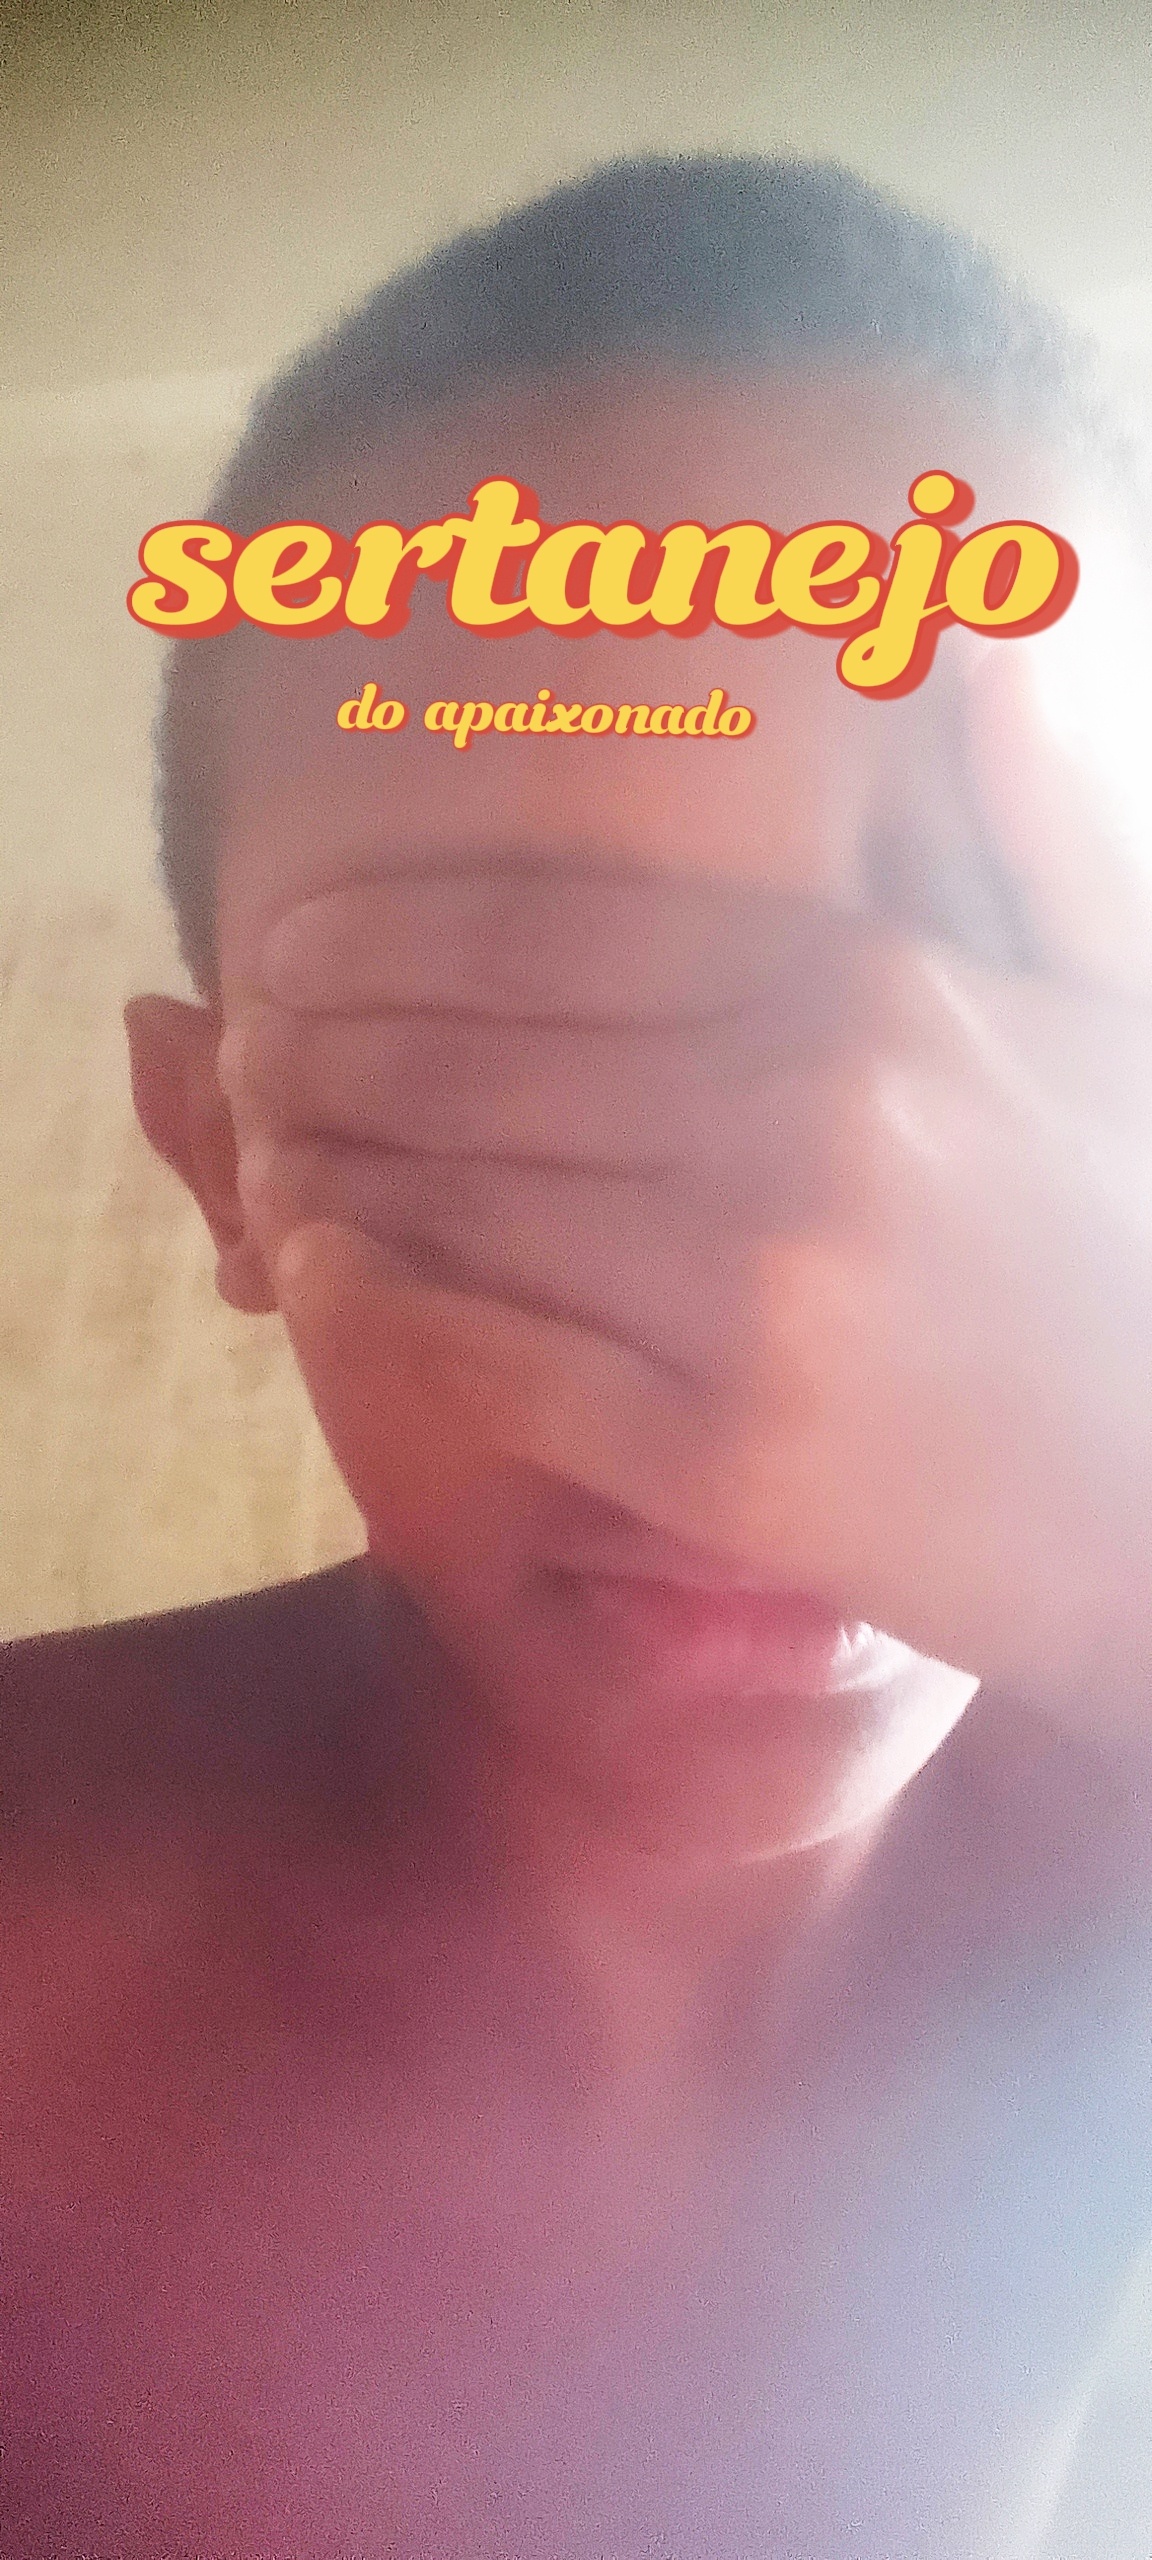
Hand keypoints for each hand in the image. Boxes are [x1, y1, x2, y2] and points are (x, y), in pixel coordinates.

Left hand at [219, 866, 1151, 1716]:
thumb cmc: (1140, 1242)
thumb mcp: (1123, 1004)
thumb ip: (1040, 820)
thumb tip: (990, 636)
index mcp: (873, 995)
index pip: (557, 935)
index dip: (386, 937)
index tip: (288, 946)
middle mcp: (798, 1123)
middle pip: (476, 1063)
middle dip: (323, 1051)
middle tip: (245, 1052)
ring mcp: (754, 1294)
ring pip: (463, 1202)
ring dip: (327, 1169)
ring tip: (258, 1148)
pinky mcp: (724, 1455)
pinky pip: (496, 1357)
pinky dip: (386, 1309)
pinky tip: (323, 1272)